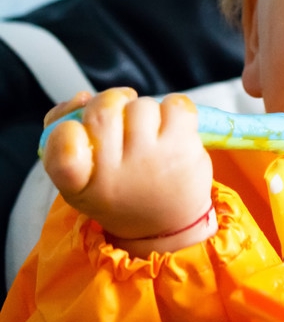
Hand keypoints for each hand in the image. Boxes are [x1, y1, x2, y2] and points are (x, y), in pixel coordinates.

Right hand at [42, 88, 214, 251]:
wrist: (167, 225)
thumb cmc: (119, 190)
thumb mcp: (80, 177)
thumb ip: (64, 134)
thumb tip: (81, 96)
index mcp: (79, 184)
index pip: (62, 145)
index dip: (66, 129)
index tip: (78, 132)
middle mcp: (114, 173)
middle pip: (104, 110)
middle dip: (110, 102)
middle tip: (120, 117)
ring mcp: (150, 159)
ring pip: (141, 105)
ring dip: (144, 110)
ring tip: (147, 132)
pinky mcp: (183, 148)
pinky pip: (175, 104)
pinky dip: (174, 107)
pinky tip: (171, 127)